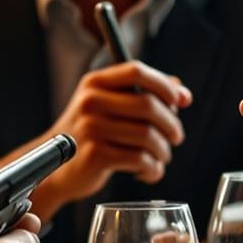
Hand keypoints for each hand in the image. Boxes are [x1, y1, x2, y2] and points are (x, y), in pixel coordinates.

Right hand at [32, 62, 192, 214]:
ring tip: (161, 158)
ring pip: (148, 135)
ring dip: (163, 151)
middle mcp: (90, 101)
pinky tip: (147, 172)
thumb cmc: (92, 135)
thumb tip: (184, 96)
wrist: (58, 170)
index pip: (136, 71)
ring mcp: (91, 128)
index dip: (164, 85)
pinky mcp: (95, 155)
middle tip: (175, 137)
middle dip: (171, 124)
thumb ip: (145, 95)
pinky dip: (152, 169)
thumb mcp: (111, 107)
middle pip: (148, 105)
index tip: (180, 101)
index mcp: (94, 82)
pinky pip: (140, 159)